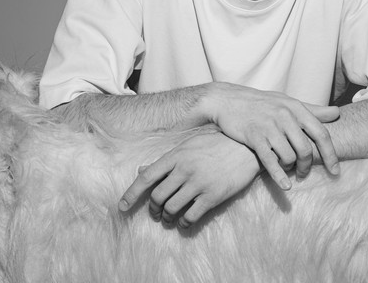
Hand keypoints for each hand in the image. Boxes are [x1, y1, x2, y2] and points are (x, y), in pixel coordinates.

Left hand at [119, 129, 260, 228]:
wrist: (245, 147)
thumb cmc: (215, 144)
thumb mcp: (188, 146)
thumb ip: (166, 160)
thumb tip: (141, 170)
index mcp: (176, 155)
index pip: (147, 177)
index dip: (131, 193)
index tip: (122, 207)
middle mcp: (185, 169)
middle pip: (158, 197)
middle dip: (153, 209)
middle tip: (156, 213)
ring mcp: (199, 183)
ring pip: (172, 208)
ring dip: (167, 218)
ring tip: (169, 219)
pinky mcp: (213, 196)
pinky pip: (190, 217)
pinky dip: (183, 223)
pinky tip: (184, 222)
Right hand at [204, 83, 339, 188]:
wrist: (229, 100)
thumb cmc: (262, 103)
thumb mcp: (288, 102)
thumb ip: (313, 109)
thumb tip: (337, 112)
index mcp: (296, 107)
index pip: (321, 134)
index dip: (331, 155)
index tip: (336, 172)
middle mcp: (284, 115)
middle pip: (306, 149)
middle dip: (307, 166)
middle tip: (304, 173)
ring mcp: (269, 126)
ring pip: (289, 157)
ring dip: (291, 169)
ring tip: (288, 170)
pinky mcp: (254, 136)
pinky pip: (270, 161)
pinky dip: (280, 176)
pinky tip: (285, 186)